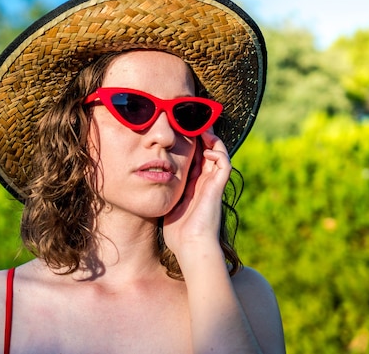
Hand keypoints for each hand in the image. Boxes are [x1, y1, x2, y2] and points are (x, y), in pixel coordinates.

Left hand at [162, 129, 231, 257]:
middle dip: (202, 136)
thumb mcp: (166, 204)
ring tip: (202, 129)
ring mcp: (212, 184)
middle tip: (193, 122)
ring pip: (219, 154)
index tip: (180, 131)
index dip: (191, 144)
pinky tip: (207, 148)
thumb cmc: (177, 232)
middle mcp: (205, 182)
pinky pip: (224, 164)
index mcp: (194, 185)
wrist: (190, 246)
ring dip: (212, 139)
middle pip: (208, 152)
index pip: (196, 158)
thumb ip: (161, 191)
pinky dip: (218, 153)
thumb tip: (145, 181)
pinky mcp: (217, 187)